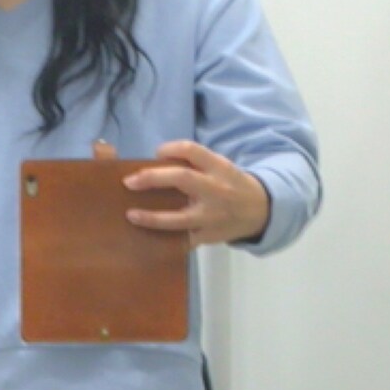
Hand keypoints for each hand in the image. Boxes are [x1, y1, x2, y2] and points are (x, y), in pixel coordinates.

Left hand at [118, 139, 271, 249]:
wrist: (260, 211)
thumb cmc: (231, 185)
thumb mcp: (221, 167)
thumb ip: (195, 163)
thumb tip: (157, 162)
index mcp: (218, 168)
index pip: (192, 150)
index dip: (171, 149)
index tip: (157, 153)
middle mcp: (215, 190)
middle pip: (182, 179)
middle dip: (153, 178)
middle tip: (130, 182)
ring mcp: (211, 217)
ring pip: (178, 219)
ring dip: (152, 218)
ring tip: (131, 215)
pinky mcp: (207, 237)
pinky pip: (182, 240)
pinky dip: (165, 240)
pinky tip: (147, 239)